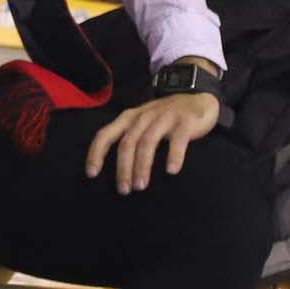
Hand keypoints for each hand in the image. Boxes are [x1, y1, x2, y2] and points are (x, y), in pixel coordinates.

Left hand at [84, 86, 222, 194]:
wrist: (198, 99)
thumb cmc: (164, 118)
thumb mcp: (142, 122)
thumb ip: (129, 138)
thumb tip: (116, 170)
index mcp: (129, 118)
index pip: (105, 134)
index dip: (96, 153)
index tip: (91, 174)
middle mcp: (143, 117)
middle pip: (127, 143)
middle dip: (123, 168)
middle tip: (124, 190)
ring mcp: (164, 118)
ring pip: (147, 142)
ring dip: (142, 165)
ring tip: (141, 186)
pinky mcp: (185, 122)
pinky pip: (177, 140)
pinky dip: (174, 155)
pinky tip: (172, 171)